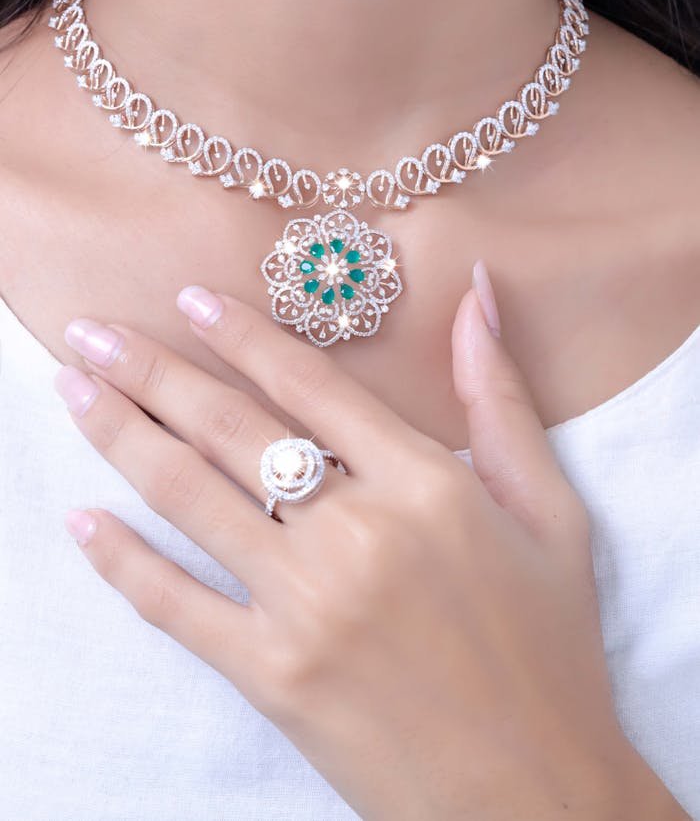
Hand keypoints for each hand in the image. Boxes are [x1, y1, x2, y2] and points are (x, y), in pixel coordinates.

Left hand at [54, 270, 687, 819]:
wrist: (533, 789)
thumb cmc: (548, 648)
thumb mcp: (550, 513)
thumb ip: (502, 400)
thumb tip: (477, 294)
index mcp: (426, 486)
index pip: (311, 387)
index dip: (243, 337)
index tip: (187, 301)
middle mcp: (357, 535)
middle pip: (232, 430)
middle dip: (153, 371)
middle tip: (92, 331)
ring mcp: (306, 607)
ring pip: (191, 499)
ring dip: (121, 436)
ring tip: (74, 389)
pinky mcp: (272, 675)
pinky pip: (178, 606)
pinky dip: (123, 561)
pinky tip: (83, 520)